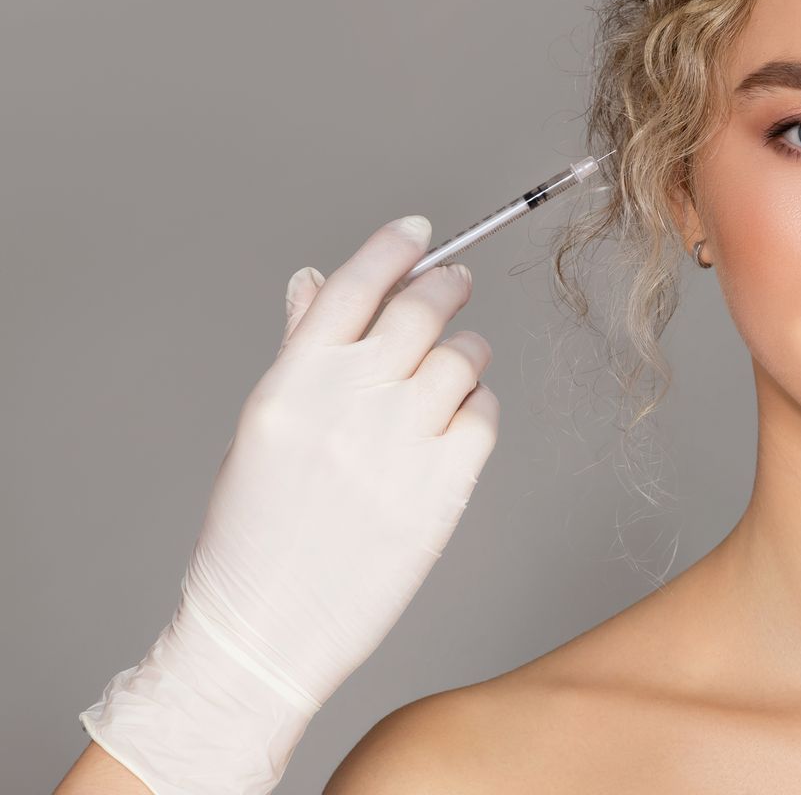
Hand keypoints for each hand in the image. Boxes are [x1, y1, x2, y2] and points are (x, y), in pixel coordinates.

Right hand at [77, 216, 497, 793]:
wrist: (263, 633)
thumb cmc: (254, 532)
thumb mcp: (262, 431)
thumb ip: (299, 352)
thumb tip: (315, 279)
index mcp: (292, 386)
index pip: (354, 287)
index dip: (393, 247)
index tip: (420, 230)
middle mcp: (347, 408)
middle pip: (419, 310)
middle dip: (444, 284)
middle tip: (455, 279)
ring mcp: (398, 448)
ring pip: (462, 359)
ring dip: (465, 349)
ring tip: (455, 362)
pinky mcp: (441, 490)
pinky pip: (484, 417)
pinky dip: (479, 408)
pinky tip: (459, 420)